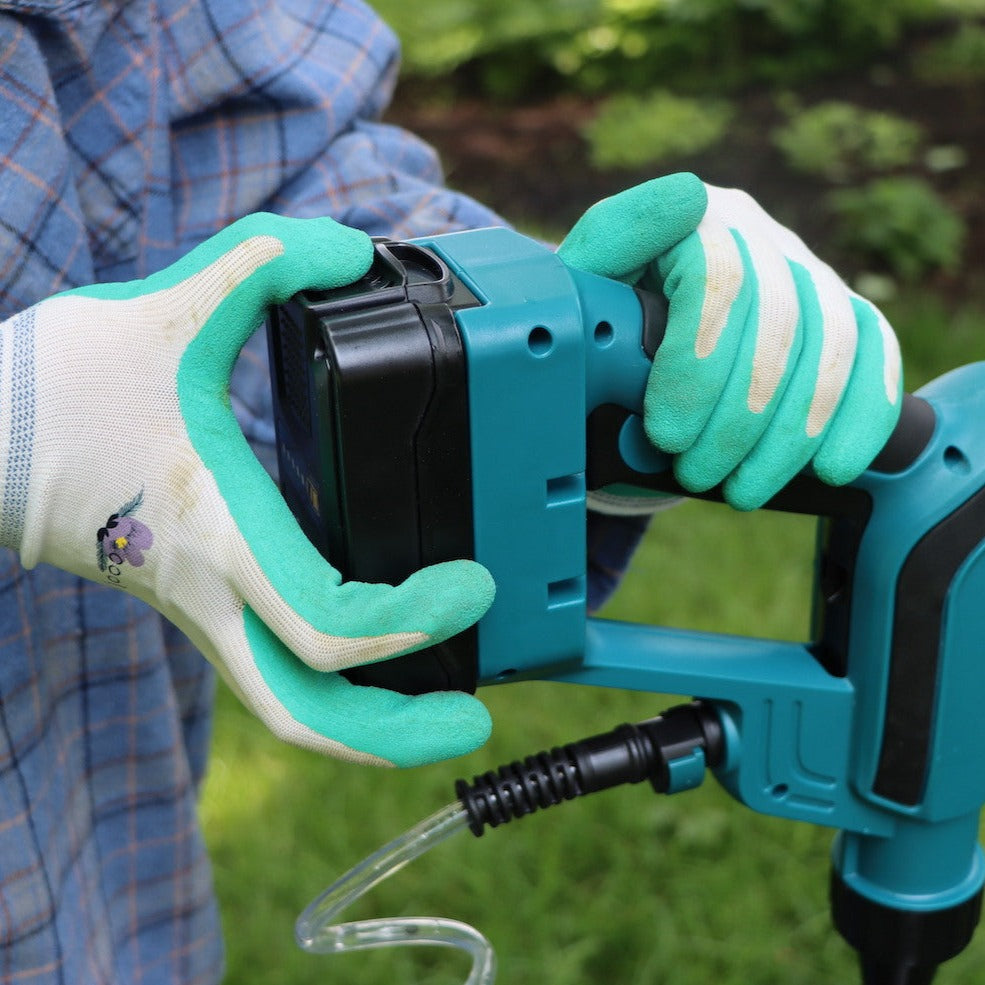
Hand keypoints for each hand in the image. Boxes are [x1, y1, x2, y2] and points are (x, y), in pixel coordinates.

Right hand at [0, 214, 494, 766]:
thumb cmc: (54, 387)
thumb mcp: (164, 312)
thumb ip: (260, 262)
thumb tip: (350, 248)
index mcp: (218, 535)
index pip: (330, 626)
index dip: (412, 623)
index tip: (474, 587)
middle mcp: (212, 593)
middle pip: (307, 716)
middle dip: (396, 735)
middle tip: (474, 721)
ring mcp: (200, 609)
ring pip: (287, 706)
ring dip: (368, 725)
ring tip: (442, 710)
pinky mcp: (197, 600)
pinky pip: (273, 667)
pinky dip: (332, 682)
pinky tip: (378, 658)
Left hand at [558, 173, 902, 509]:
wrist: (624, 337)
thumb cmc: (597, 320)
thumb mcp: (579, 290)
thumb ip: (609, 254)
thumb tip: (684, 198)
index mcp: (692, 219)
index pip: (716, 279)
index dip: (695, 366)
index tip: (666, 434)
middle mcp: (757, 234)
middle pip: (776, 322)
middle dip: (737, 419)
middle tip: (695, 474)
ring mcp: (804, 270)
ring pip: (830, 345)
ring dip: (790, 435)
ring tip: (743, 490)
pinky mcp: (840, 310)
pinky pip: (874, 352)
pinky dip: (863, 415)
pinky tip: (832, 468)